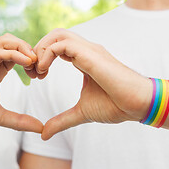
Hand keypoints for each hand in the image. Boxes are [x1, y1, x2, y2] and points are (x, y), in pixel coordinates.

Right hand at [0, 33, 42, 132]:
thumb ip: (19, 121)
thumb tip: (40, 128)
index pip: (18, 55)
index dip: (32, 61)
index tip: (41, 75)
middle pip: (14, 42)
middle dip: (31, 50)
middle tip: (40, 67)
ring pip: (7, 41)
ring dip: (24, 47)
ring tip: (34, 62)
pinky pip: (0, 52)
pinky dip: (16, 54)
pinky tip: (27, 63)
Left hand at [30, 29, 151, 139]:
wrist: (137, 105)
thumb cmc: (115, 106)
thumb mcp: (80, 113)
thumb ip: (61, 121)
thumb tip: (44, 134)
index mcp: (83, 59)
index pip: (57, 47)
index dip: (42, 58)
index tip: (35, 76)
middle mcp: (85, 51)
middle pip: (55, 35)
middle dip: (38, 50)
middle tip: (31, 72)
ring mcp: (89, 50)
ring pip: (57, 35)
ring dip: (41, 49)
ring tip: (37, 71)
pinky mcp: (91, 54)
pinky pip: (62, 44)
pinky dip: (48, 54)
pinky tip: (44, 71)